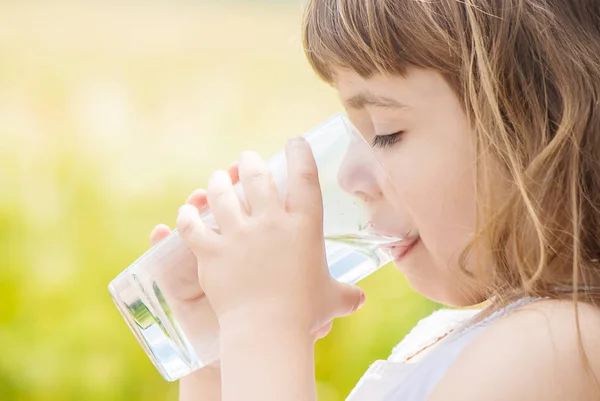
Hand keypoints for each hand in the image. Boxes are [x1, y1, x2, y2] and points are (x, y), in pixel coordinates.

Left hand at [176, 138, 364, 335]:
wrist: (269, 331)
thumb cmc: (305, 314)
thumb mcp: (331, 300)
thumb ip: (346, 295)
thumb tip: (361, 299)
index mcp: (303, 226)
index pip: (304, 178)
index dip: (299, 153)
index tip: (294, 142)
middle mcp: (270, 222)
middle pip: (257, 176)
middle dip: (249, 162)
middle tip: (245, 159)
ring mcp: (239, 234)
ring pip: (221, 194)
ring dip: (217, 182)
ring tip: (216, 179)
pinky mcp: (212, 251)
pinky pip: (193, 226)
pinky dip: (188, 216)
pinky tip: (187, 212)